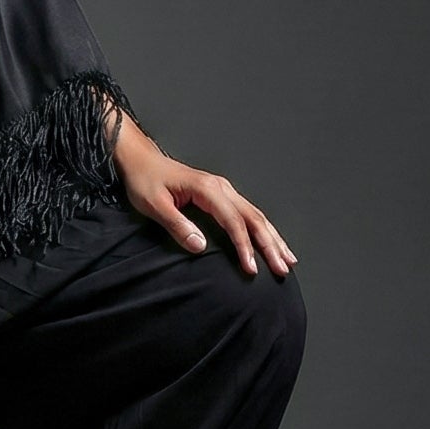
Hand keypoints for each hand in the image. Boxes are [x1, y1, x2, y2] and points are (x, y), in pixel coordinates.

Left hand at [118, 144, 296, 278]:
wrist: (142, 160)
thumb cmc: (145, 180)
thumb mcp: (154, 205)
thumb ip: (177, 225)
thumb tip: (200, 247)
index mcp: (207, 188)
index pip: (233, 220)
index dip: (244, 246)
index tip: (251, 268)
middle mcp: (221, 187)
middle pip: (253, 218)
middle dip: (269, 245)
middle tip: (282, 268)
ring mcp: (224, 190)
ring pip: (256, 215)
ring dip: (273, 238)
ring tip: (288, 260)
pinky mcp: (222, 195)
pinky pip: (248, 214)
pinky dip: (264, 230)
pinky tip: (273, 242)